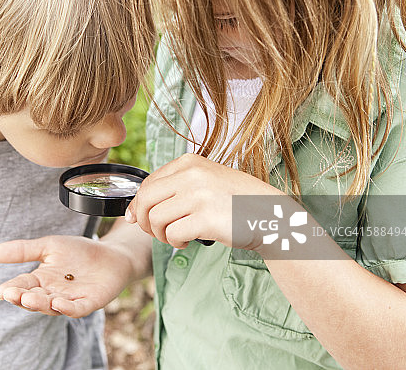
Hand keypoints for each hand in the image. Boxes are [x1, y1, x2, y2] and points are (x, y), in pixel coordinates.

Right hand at [0, 235, 135, 317]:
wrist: (110, 254)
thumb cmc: (78, 252)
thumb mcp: (48, 246)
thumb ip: (24, 250)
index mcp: (41, 281)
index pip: (23, 286)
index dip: (12, 289)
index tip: (0, 291)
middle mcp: (53, 293)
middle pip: (35, 299)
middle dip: (22, 298)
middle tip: (12, 294)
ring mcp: (71, 300)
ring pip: (52, 306)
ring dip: (40, 304)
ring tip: (28, 298)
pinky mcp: (90, 302)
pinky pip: (77, 309)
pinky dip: (68, 309)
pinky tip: (58, 303)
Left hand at [126, 153, 285, 249]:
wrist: (272, 215)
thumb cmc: (235, 202)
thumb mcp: (205, 182)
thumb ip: (174, 189)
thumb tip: (134, 211)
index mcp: (189, 162)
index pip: (147, 183)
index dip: (138, 205)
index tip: (139, 218)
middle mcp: (192, 174)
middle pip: (145, 200)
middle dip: (144, 221)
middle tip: (155, 233)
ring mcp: (199, 195)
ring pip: (156, 218)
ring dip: (161, 234)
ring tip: (176, 237)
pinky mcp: (206, 218)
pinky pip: (173, 233)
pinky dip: (176, 242)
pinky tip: (188, 241)